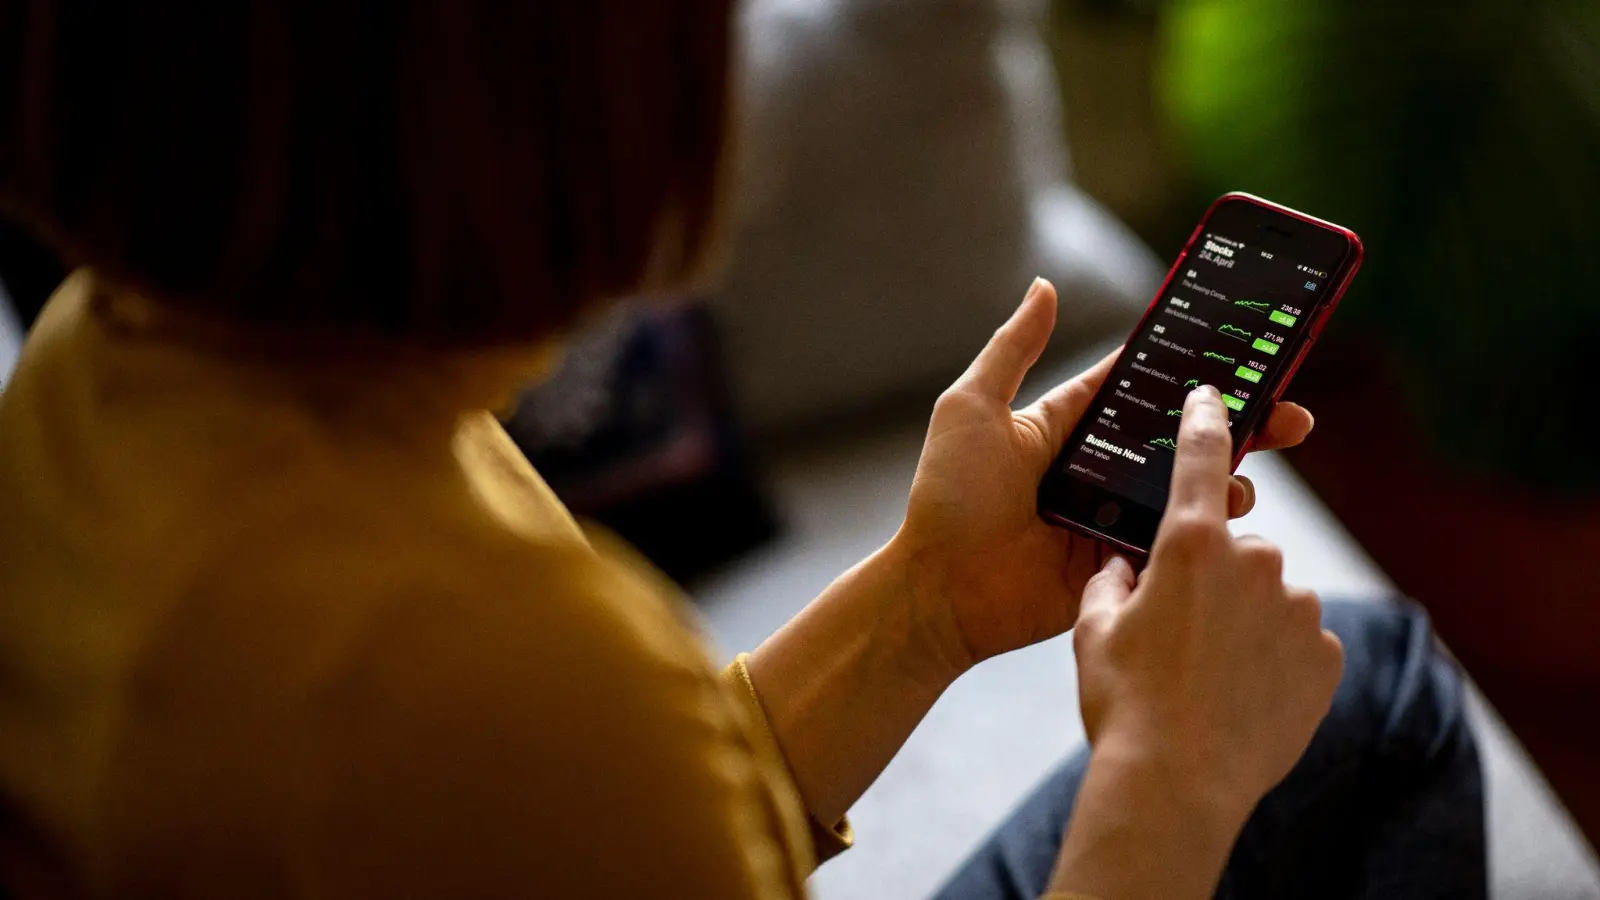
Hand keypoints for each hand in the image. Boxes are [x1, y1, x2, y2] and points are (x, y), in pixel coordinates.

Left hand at [887, 278, 1313, 675]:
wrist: (941, 591)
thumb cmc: (948, 497)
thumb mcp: (972, 408)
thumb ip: (1012, 347)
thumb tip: (1044, 285)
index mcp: (1069, 426)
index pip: (1142, 386)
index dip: (1191, 369)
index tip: (1247, 349)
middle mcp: (1098, 468)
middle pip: (1181, 437)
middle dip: (1239, 423)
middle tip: (1291, 414)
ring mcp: (1113, 517)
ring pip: (1188, 489)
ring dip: (1230, 477)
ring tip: (1250, 473)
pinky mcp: (1122, 562)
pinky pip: (1174, 540)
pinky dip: (1206, 528)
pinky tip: (1231, 517)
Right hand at [1073, 384, 1344, 810]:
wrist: (1176, 783)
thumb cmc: (1124, 703)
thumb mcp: (1093, 631)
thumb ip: (1110, 582)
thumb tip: (1125, 567)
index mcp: (1189, 543)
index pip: (1202, 456)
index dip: (1206, 419)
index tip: (1215, 395)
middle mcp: (1254, 561)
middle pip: (1235, 549)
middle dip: (1212, 579)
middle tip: (1177, 634)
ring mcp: (1298, 608)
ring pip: (1269, 597)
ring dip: (1244, 622)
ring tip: (1207, 678)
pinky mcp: (1326, 655)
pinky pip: (1298, 641)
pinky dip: (1275, 659)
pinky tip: (1241, 696)